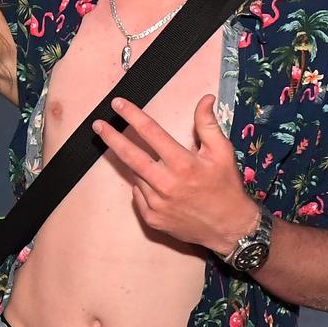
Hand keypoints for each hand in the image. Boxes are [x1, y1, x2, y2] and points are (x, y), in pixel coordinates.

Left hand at [92, 96, 258, 255]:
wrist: (230, 228)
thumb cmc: (226, 187)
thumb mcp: (222, 152)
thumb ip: (208, 124)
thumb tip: (204, 99)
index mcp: (183, 164)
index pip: (151, 133)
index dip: (132, 115)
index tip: (117, 104)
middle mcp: (166, 184)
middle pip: (130, 156)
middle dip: (111, 138)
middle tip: (97, 125)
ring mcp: (156, 203)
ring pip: (137, 176)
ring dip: (141, 167)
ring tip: (160, 169)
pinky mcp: (152, 218)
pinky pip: (138, 195)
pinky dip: (144, 187)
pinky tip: (160, 188)